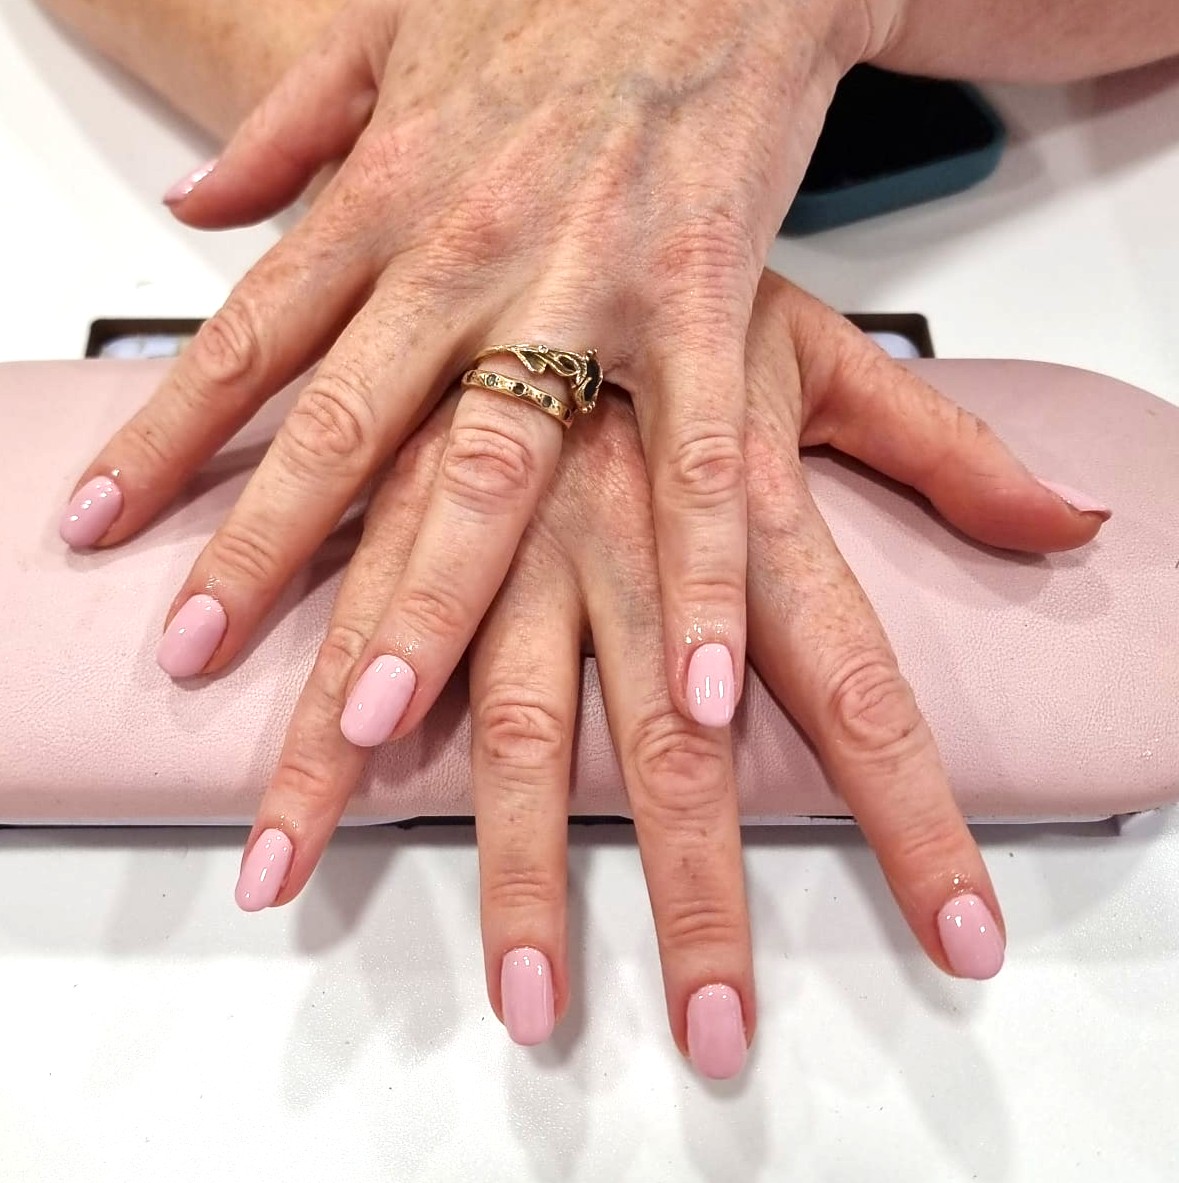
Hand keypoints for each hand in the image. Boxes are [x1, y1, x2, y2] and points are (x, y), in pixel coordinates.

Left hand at [60, 0, 901, 735]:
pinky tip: (689, 684)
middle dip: (263, 553)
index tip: (95, 532)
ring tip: (366, 719)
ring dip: (427, 603)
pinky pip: (695, 467)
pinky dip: (694, 578)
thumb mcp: (393, 28)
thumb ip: (288, 124)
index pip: (248, 338)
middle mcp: (470, 253)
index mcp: (390, 194)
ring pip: (490, 468)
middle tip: (193, 663)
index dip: (164, 438)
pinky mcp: (706, 307)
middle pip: (345, 429)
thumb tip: (191, 211)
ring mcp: (586, 289)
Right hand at [230, 273, 1106, 1077]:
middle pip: (684, 757)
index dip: (916, 816)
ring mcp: (508, 548)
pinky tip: (293, 841)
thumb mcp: (822, 353)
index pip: (855, 687)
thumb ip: (943, 449)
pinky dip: (325, 757)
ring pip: (514, 732)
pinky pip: (363, 663)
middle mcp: (627, 548)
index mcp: (740, 509)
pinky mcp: (403, 530)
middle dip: (704, 899)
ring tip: (525, 995)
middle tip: (716, 1036)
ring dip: (516, 869)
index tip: (958, 938)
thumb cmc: (676, 278)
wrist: (523, 170)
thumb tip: (1074, 523)